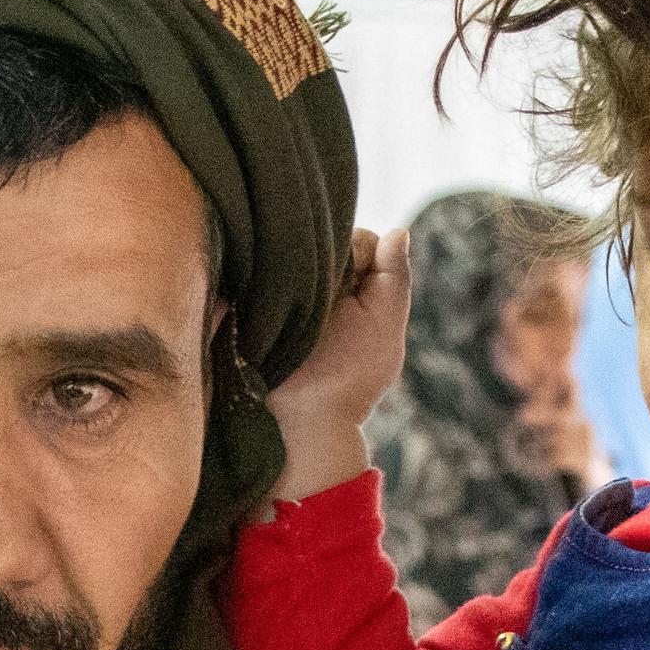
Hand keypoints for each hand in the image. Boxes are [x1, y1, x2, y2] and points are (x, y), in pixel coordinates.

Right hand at [267, 224, 411, 503]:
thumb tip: (398, 230)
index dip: (360, 254)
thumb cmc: (349, 376)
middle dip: (328, 256)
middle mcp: (322, 283)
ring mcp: (285, 289)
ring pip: (296, 244)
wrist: (299, 418)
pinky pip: (260, 259)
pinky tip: (271, 285)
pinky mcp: (251, 295)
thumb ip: (394, 277)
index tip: (352, 289)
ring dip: (297, 260)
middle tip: (324, 295)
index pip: (363, 240)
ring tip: (297, 295)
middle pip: (328, 236)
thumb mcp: (384, 325)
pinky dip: (267, 264)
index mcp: (357, 287)